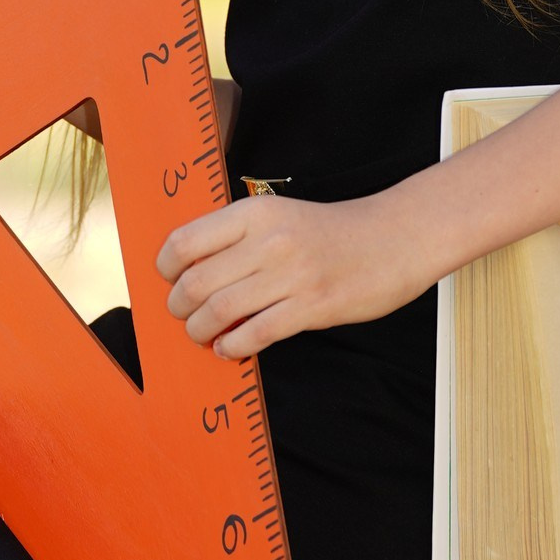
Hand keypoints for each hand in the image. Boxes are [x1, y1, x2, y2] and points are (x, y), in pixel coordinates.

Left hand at [156, 193, 422, 359]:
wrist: (393, 239)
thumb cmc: (331, 231)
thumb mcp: (280, 215)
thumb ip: (238, 236)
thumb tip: (189, 270)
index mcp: (256, 212)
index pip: (186, 241)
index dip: (166, 268)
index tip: (169, 280)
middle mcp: (270, 240)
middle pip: (197, 282)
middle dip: (180, 307)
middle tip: (184, 314)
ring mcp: (292, 274)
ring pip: (221, 310)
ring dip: (201, 330)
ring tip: (203, 334)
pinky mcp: (312, 306)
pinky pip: (257, 332)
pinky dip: (234, 345)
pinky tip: (230, 347)